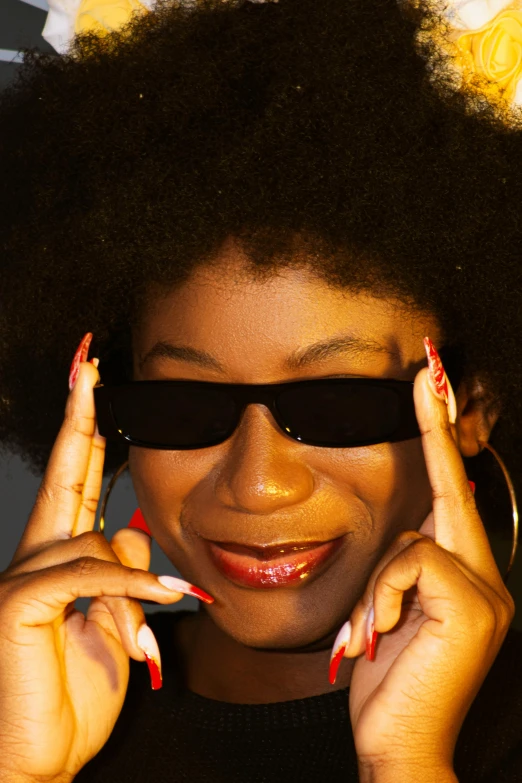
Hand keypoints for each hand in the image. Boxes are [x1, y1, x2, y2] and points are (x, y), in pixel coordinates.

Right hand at [0, 352, 197, 781]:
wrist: (39, 755)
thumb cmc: (77, 690)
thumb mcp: (117, 623)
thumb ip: (126, 575)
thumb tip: (134, 540)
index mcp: (61, 557)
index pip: (77, 481)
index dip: (86, 433)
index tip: (92, 387)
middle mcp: (37, 555)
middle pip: (66, 473)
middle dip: (79, 416)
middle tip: (87, 364)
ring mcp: (23, 576)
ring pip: (99, 541)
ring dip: (137, 588)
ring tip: (151, 633)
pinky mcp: (20, 603)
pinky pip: (90, 573)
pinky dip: (133, 589)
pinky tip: (166, 607)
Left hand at [336, 346, 514, 775]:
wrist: (398, 746)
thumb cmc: (386, 679)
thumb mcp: (388, 612)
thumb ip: (402, 568)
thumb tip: (407, 537)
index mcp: (467, 578)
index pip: (455, 498)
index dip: (444, 443)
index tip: (434, 390)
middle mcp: (488, 578)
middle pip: (454, 491)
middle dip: (438, 428)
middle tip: (429, 367)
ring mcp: (487, 591)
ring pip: (414, 539)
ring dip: (378, 586)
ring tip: (374, 634)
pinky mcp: (474, 604)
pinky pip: (410, 563)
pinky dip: (381, 596)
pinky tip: (380, 635)